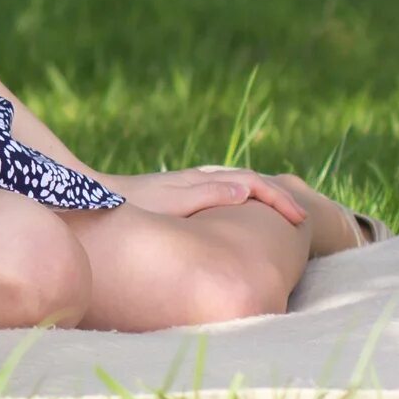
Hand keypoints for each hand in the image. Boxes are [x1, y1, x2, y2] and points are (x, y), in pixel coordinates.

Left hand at [101, 167, 309, 227]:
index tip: (300, 219)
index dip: (280, 200)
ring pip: (235, 184)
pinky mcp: (177, 193)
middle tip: (301, 217)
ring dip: (261, 196)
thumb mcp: (172, 202)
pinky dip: (239, 198)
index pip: (254, 184)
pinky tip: (238, 211)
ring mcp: (188, 184)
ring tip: (280, 212)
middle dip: (277, 196)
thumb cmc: (133, 205)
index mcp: (202, 181)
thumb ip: (208, 194)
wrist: (97, 197)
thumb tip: (246, 189)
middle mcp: (198, 178)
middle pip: (249, 180)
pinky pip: (220, 191)